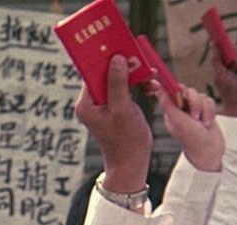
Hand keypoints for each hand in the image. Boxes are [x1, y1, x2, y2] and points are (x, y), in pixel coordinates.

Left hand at [75, 54, 152, 193]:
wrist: (131, 163)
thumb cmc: (125, 140)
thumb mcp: (122, 109)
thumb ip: (118, 83)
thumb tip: (116, 59)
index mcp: (86, 104)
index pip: (92, 73)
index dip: (106, 60)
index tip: (120, 49)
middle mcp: (91, 103)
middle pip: (106, 75)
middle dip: (124, 68)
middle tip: (140, 61)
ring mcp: (103, 105)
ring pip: (117, 81)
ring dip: (134, 77)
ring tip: (150, 76)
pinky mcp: (115, 108)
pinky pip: (124, 90)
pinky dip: (137, 86)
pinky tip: (150, 87)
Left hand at [156, 85, 223, 171]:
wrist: (209, 151)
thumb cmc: (191, 138)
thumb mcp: (177, 120)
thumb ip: (168, 104)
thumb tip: (157, 89)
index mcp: (170, 111)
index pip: (172, 91)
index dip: (178, 90)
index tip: (183, 94)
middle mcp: (181, 109)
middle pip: (188, 91)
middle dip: (195, 103)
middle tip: (195, 117)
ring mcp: (194, 109)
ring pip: (200, 96)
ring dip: (204, 110)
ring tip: (202, 123)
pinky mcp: (206, 111)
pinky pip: (210, 101)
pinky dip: (210, 112)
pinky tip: (208, 123)